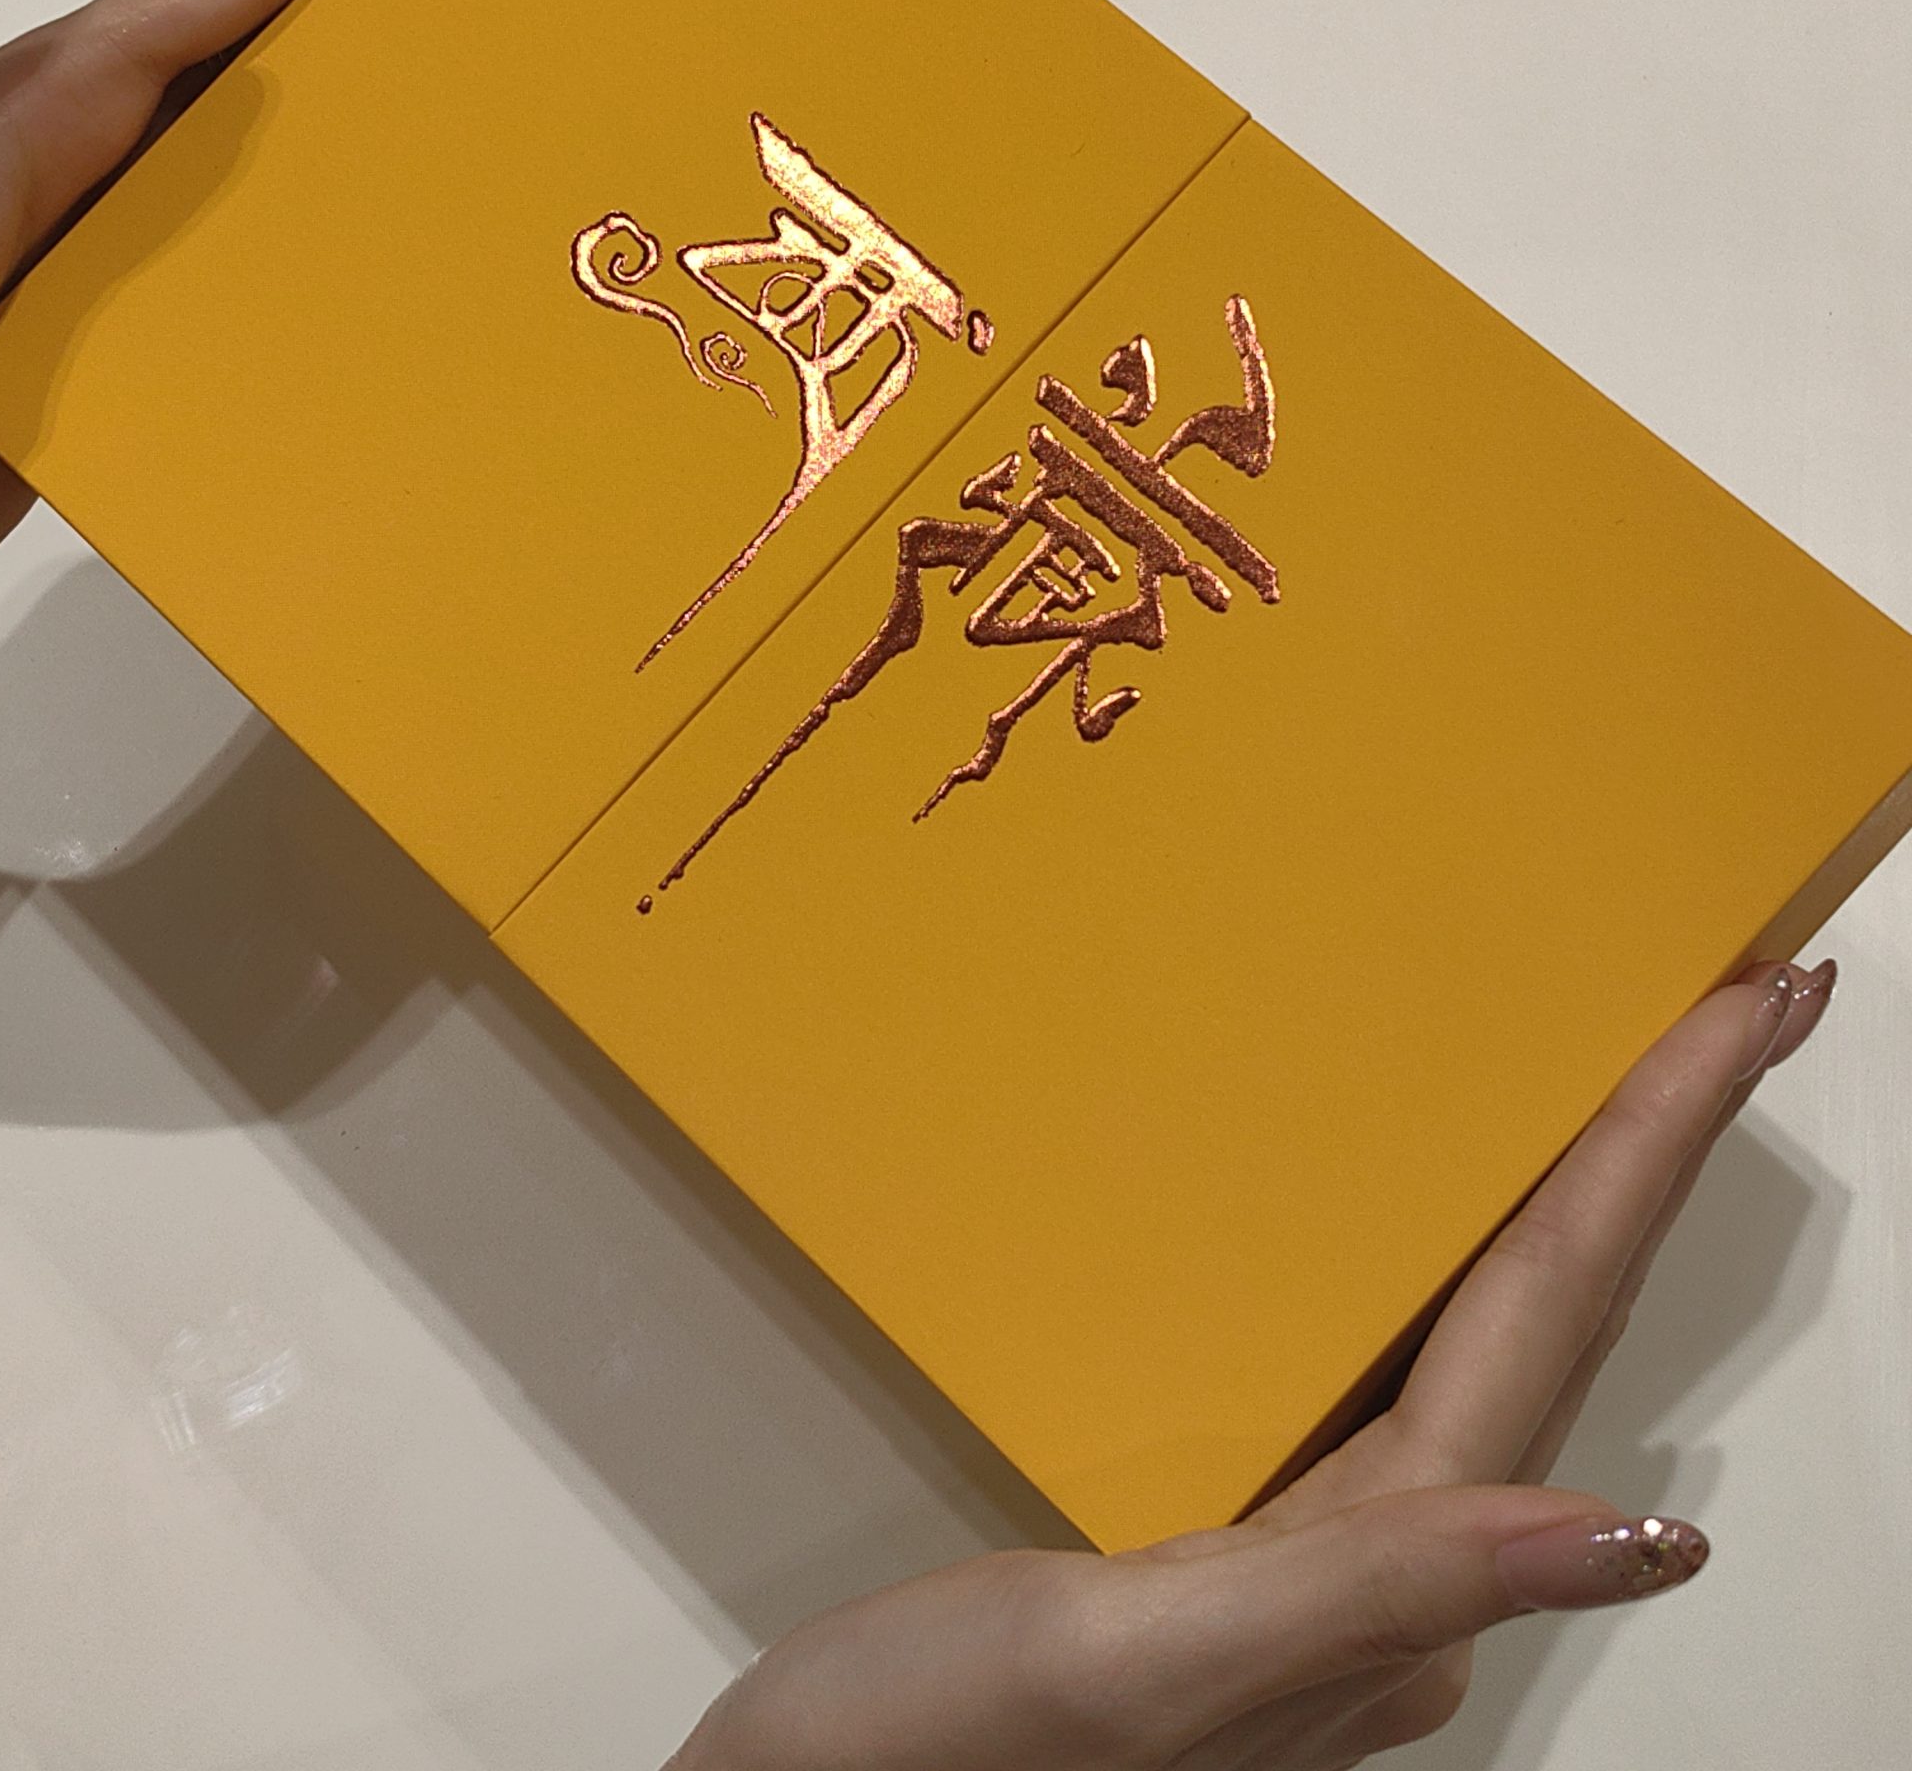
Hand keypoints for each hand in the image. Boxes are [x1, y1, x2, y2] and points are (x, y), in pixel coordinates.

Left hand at [0, 0, 524, 546]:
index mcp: (75, 86)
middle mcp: (119, 148)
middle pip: (302, 25)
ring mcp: (138, 245)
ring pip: (310, 156)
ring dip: (419, 111)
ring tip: (543, 82)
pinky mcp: (143, 350)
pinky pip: (286, 288)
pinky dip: (370, 264)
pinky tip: (439, 273)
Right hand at [674, 957, 1836, 1770]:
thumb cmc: (939, 1755)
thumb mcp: (1145, 1667)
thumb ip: (1378, 1590)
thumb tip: (1644, 1539)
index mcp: (1389, 1583)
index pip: (1551, 1319)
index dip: (1654, 1151)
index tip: (1755, 1000)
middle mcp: (1386, 1574)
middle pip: (1554, 1317)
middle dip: (1651, 1154)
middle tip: (1736, 998)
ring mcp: (1308, 1561)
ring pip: (1485, 1335)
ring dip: (1573, 1202)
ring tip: (1626, 1083)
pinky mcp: (1227, 1543)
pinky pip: (1387, 1363)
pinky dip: (1450, 1260)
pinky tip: (1432, 1225)